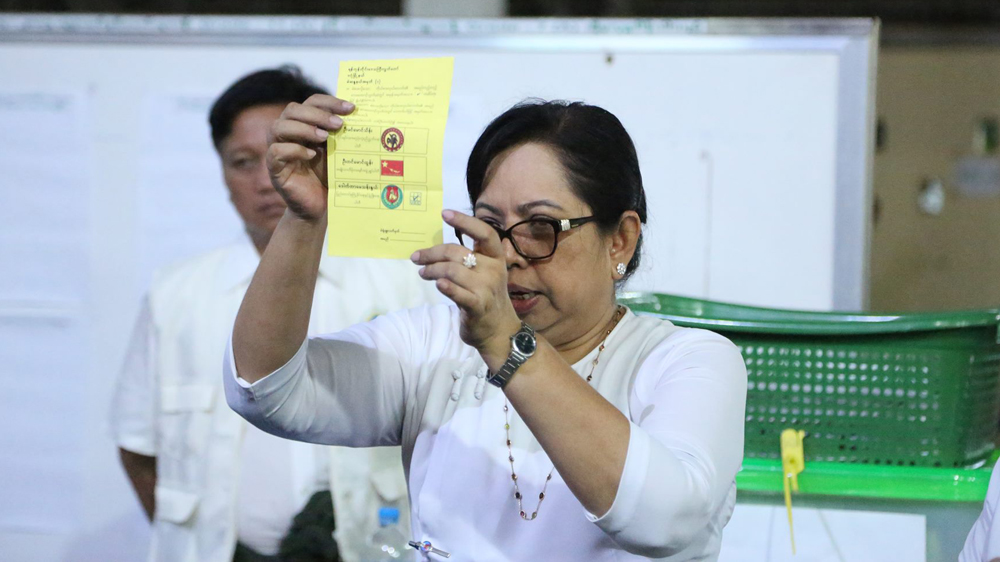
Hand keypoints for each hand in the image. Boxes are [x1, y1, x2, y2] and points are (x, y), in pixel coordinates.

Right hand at [266, 94, 353, 222]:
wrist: (320, 207)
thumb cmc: (329, 177)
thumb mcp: (337, 152)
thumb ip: (341, 134)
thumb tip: (359, 116)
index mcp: (304, 125)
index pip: (311, 102)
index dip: (329, 102)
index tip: (350, 108)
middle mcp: (288, 134)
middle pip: (293, 110)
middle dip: (317, 114)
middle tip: (339, 124)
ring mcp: (278, 150)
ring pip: (278, 126)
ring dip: (303, 128)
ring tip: (324, 137)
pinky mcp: (275, 169)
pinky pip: (275, 152)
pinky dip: (294, 150)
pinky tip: (311, 155)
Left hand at [411, 210, 520, 362]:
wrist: (499, 331)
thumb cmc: (486, 298)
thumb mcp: (484, 274)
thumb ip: (466, 259)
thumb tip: (435, 249)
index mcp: (496, 258)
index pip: (484, 233)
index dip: (465, 221)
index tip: (444, 213)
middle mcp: (493, 270)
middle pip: (457, 252)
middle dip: (432, 253)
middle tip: (416, 258)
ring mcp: (487, 288)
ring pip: (452, 270)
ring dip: (431, 270)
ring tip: (423, 273)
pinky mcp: (478, 306)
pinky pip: (458, 292)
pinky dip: (445, 287)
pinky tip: (437, 284)